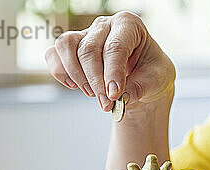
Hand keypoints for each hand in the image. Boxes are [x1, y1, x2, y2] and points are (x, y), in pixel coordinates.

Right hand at [45, 12, 175, 111]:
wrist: (144, 79)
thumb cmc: (151, 74)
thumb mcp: (156, 81)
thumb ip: (140, 87)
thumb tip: (121, 98)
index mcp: (129, 24)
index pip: (115, 46)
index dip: (113, 72)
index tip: (114, 95)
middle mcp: (105, 25)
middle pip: (89, 49)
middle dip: (96, 81)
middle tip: (106, 104)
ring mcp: (85, 34)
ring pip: (66, 46)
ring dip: (76, 75)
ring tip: (93, 94)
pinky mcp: (71, 49)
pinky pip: (53, 55)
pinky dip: (59, 72)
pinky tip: (75, 86)